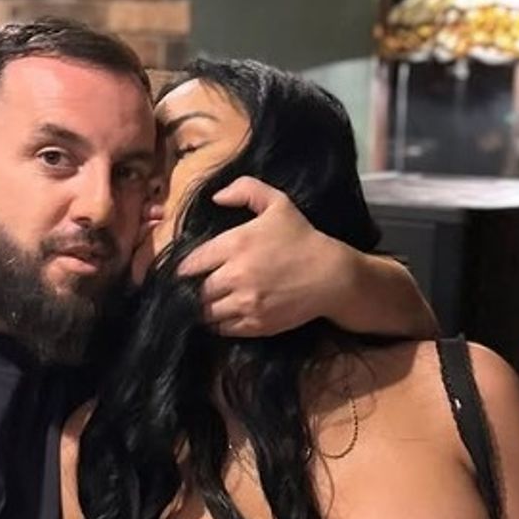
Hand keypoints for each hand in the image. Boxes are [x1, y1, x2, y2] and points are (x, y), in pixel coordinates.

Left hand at [177, 177, 351, 336]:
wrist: (332, 275)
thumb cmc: (302, 237)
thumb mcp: (278, 203)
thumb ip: (246, 190)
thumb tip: (216, 197)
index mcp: (235, 244)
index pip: (192, 262)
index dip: (186, 268)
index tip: (187, 270)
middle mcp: (236, 275)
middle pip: (197, 289)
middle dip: (195, 289)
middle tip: (198, 287)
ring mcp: (245, 303)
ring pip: (207, 311)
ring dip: (205, 308)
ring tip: (208, 303)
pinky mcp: (256, 324)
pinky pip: (224, 328)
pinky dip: (219, 323)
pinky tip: (224, 315)